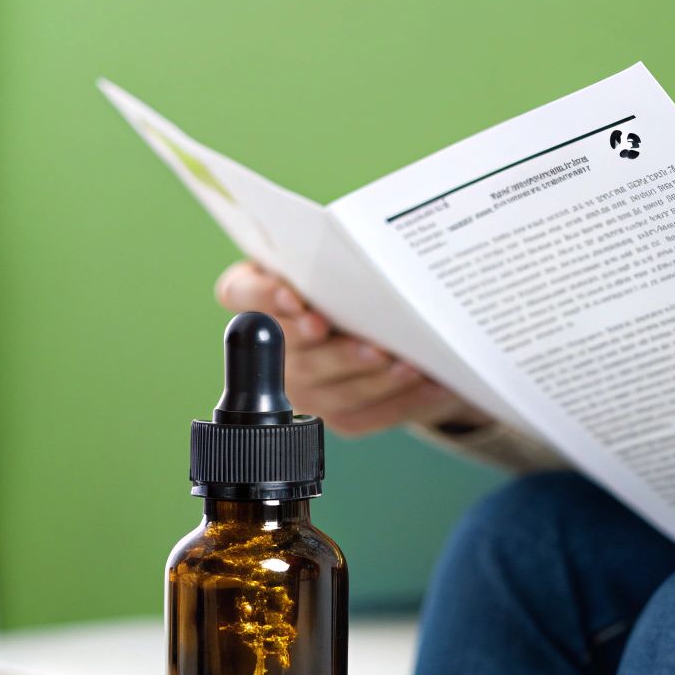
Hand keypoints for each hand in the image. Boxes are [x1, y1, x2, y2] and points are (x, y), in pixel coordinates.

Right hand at [215, 261, 491, 436]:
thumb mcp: (348, 262)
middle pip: (298, 354)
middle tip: (371, 344)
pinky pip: (371, 414)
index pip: (241, 294)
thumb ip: (345, 257)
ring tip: (409, 364)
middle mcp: (276, 350)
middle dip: (337, 351)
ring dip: (376, 378)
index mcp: (263, 297)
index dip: (263, 297)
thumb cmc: (361, 283)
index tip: (294, 296)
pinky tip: (433, 381)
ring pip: (336, 390)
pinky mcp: (343, 417)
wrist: (393, 334)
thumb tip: (372, 257)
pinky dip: (404, 398)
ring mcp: (306, 389)